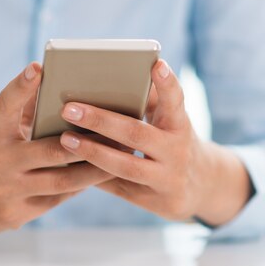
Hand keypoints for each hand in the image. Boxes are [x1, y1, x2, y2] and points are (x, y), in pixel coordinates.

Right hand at [0, 63, 113, 236]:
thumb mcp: (2, 129)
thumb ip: (25, 108)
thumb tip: (60, 81)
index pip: (5, 106)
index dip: (21, 86)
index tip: (37, 67)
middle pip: (50, 150)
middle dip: (88, 141)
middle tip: (117, 130)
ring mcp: (5, 190)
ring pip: (61, 180)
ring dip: (95, 168)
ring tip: (121, 156)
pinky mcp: (15, 214)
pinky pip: (58, 198)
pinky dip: (81, 186)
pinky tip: (102, 175)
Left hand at [57, 60, 251, 225]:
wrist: (199, 187)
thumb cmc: (171, 141)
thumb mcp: (169, 121)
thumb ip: (148, 102)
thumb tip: (108, 79)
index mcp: (180, 125)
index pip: (176, 101)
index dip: (167, 84)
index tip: (156, 65)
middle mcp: (177, 151)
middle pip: (136, 133)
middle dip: (101, 121)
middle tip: (69, 109)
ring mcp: (166, 178)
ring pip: (125, 165)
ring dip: (92, 152)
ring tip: (65, 139)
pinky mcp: (154, 200)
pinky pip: (118, 186)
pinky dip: (94, 175)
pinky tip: (70, 165)